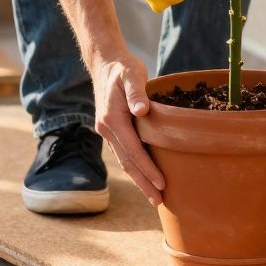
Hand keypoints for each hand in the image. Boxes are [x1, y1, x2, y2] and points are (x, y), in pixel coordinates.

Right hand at [92, 53, 164, 204]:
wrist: (104, 64)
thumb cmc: (123, 68)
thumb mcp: (131, 74)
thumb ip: (136, 92)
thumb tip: (141, 110)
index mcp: (112, 119)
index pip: (133, 150)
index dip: (147, 169)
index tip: (161, 184)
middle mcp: (106, 129)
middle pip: (127, 162)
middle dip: (143, 183)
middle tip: (159, 201)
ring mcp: (106, 131)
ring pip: (124, 161)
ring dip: (138, 179)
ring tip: (154, 196)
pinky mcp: (110, 131)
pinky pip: (123, 153)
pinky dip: (134, 167)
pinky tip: (144, 176)